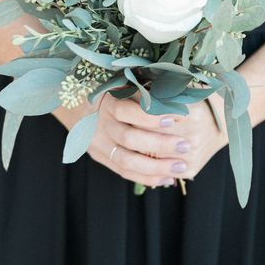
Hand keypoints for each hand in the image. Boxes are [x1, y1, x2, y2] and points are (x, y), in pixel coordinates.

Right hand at [53, 90, 227, 187]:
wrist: (78, 103)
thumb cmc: (115, 91)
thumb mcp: (126, 85)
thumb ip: (147, 93)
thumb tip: (180, 96)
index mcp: (107, 102)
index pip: (127, 111)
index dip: (150, 117)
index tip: (175, 119)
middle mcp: (100, 125)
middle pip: (129, 139)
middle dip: (160, 144)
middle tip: (187, 145)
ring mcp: (98, 144)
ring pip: (127, 161)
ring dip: (157, 167)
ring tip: (181, 167)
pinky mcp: (99, 157)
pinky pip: (124, 172)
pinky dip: (146, 178)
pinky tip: (167, 179)